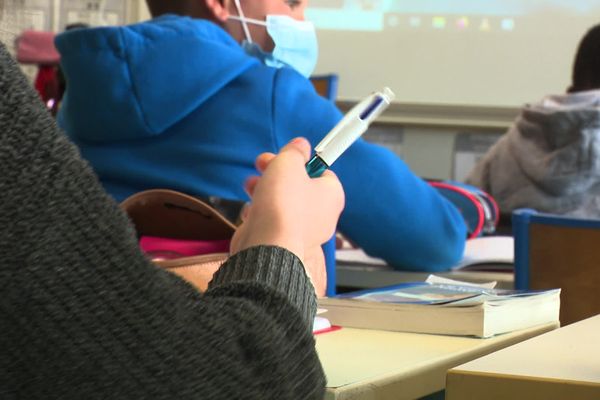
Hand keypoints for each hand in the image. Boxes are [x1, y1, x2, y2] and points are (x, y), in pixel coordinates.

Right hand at [230, 137, 344, 295]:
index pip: (322, 172)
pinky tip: (252, 211)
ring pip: (281, 203)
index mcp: (332, 195)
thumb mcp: (289, 163)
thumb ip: (294, 152)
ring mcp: (301, 231)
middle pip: (299, 186)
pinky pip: (271, 221)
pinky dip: (259, 214)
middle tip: (263, 164)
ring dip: (263, 190)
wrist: (267, 244)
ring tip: (250, 184)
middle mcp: (321, 216)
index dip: (303, 161)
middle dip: (276, 173)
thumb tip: (300, 146)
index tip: (288, 154)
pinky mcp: (282, 242)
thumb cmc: (283, 203)